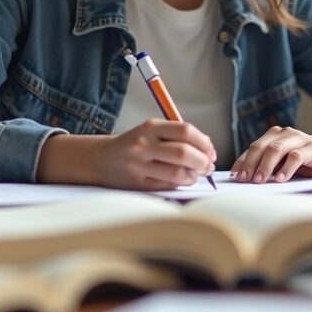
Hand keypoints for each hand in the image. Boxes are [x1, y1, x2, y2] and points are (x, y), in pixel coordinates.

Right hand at [91, 119, 215, 189]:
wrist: (100, 159)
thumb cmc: (134, 144)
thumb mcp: (151, 131)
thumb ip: (177, 135)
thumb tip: (208, 147)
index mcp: (150, 127)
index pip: (186, 131)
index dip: (204, 143)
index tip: (210, 151)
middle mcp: (144, 144)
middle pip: (184, 153)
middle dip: (203, 162)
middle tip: (208, 166)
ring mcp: (140, 165)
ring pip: (178, 173)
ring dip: (193, 176)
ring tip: (194, 174)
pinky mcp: (138, 184)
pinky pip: (168, 185)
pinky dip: (180, 184)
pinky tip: (181, 180)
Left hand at [230, 126, 311, 182]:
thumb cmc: (302, 161)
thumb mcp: (281, 163)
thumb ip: (266, 165)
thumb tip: (245, 178)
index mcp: (273, 136)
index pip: (253, 147)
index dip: (242, 161)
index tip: (235, 176)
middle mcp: (284, 134)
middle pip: (262, 146)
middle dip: (251, 163)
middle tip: (245, 179)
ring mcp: (299, 139)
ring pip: (277, 149)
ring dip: (266, 165)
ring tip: (260, 180)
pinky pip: (296, 156)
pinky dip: (286, 168)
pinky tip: (280, 179)